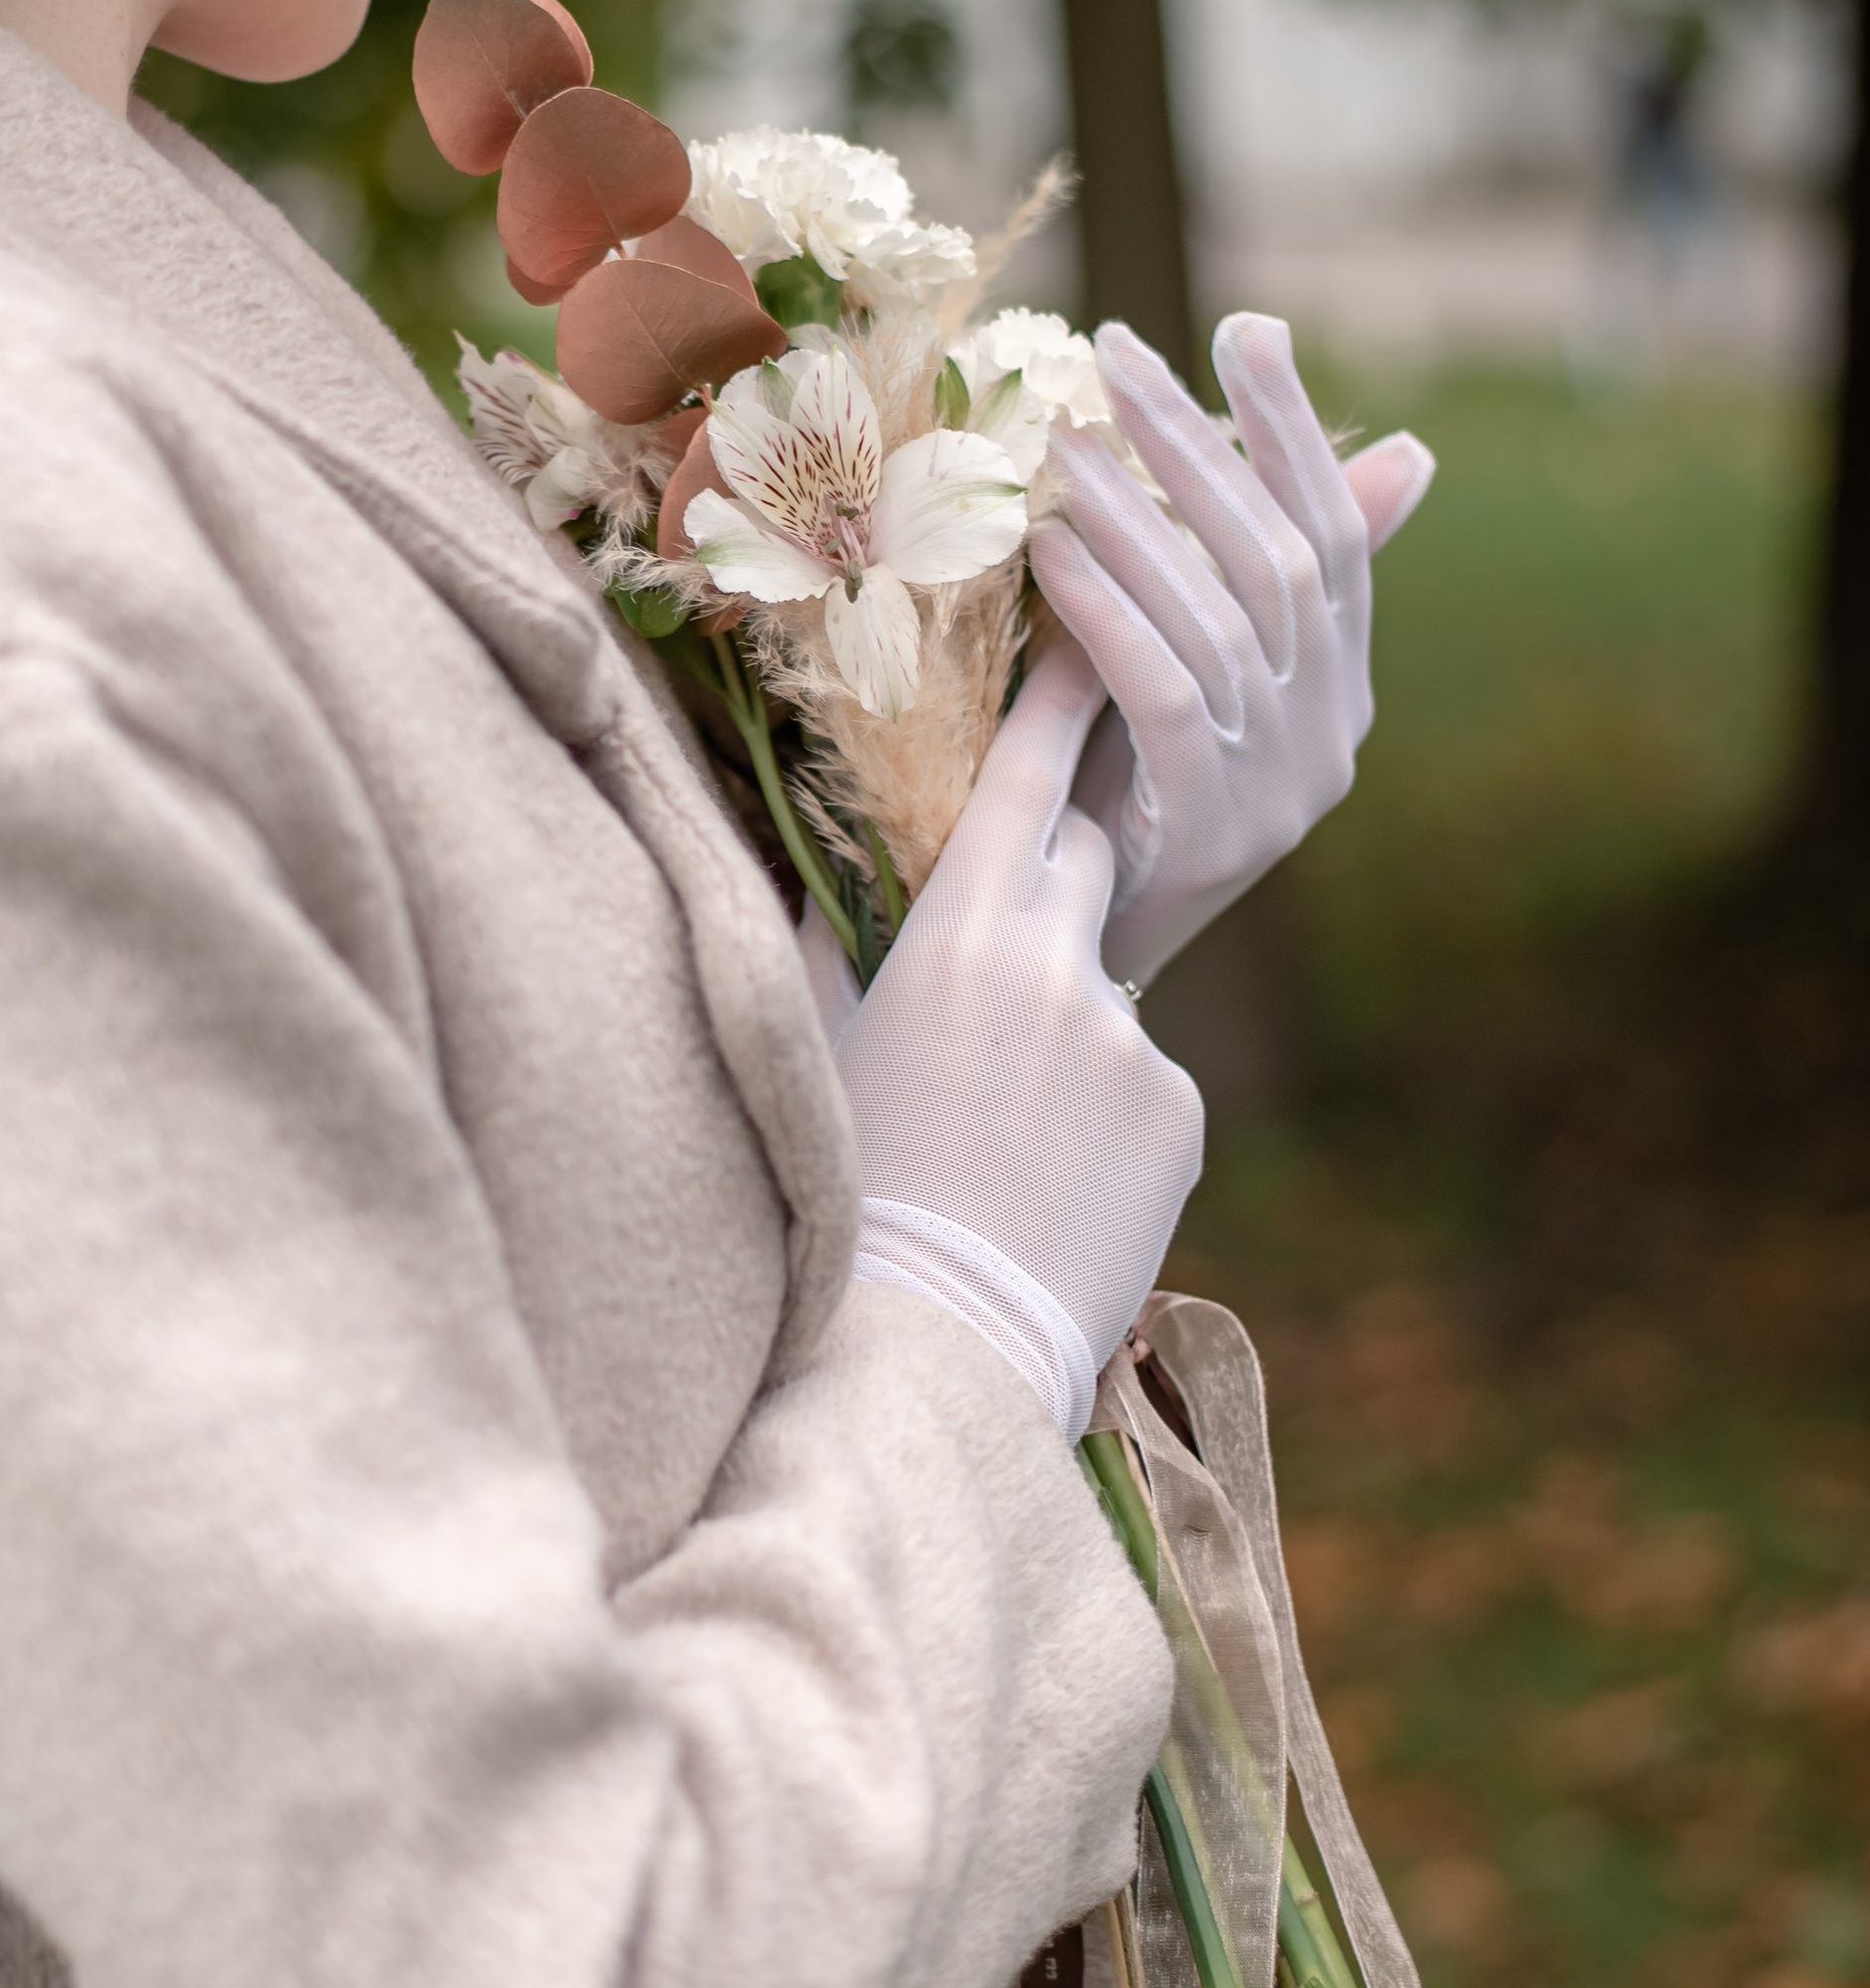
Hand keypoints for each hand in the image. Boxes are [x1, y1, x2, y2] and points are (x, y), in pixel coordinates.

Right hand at [833, 641, 1205, 1436]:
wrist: (932, 1351)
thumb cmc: (842, 1198)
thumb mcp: (807, 1052)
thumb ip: (823, 941)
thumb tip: (822, 862)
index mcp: (958, 939)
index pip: (1026, 778)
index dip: (1059, 700)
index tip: (1086, 636)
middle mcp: (1060, 967)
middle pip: (1086, 857)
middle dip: (1056, 866)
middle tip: (1004, 925)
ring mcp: (1132, 1041)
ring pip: (1105, 985)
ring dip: (1062, 1024)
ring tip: (996, 1129)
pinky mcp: (1179, 1114)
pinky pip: (1142, 1082)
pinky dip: (1102, 1110)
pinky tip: (1046, 1180)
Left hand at [1026, 314, 1433, 991]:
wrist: (1090, 958)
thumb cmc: (1129, 791)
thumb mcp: (1206, 674)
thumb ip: (1261, 572)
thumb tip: (1407, 453)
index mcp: (1345, 685)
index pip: (1336, 532)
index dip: (1294, 429)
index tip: (1243, 327)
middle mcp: (1331, 730)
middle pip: (1275, 558)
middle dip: (1196, 446)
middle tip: (1117, 352)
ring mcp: (1280, 783)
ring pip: (1218, 618)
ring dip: (1136, 516)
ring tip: (1065, 440)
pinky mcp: (1215, 825)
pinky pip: (1162, 690)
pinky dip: (1109, 609)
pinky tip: (1050, 545)